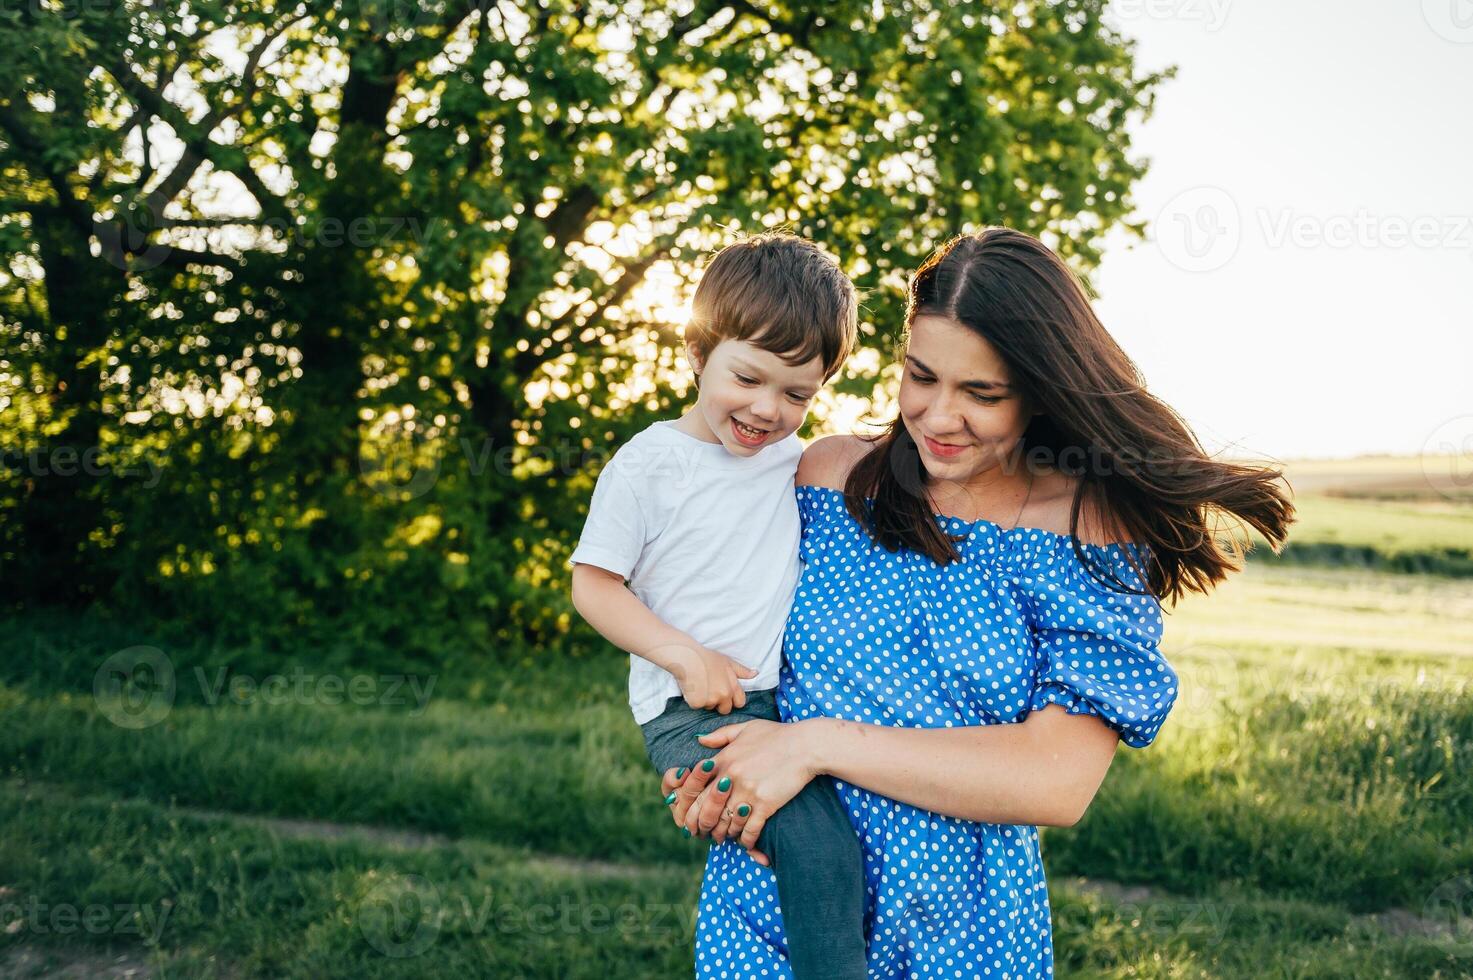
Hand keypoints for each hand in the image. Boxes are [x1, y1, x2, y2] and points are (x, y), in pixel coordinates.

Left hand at [663, 718, 824, 852]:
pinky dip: (746, 840)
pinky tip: (746, 841)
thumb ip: (720, 735)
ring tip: (725, 836)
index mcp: (722, 760)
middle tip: (705, 833)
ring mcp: (747, 792)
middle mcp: (730, 778)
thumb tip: (700, 740)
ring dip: (725, 834)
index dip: (689, 806)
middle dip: (702, 827)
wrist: (806, 745)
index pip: (694, 789)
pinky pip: (749, 830)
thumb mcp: (746, 728)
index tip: (692, 815)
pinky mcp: (765, 805)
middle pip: (706, 811)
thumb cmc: (777, 735)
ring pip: (726, 824)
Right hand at [666, 645, 758, 714]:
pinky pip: (697, 706)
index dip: (733, 700)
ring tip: (700, 685)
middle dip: (719, 703)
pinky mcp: (697, 703)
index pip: (740, 703)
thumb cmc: (707, 658)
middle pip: (725, 709)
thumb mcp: (727, 662)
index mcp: (732, 686)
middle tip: (710, 690)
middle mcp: (723, 695)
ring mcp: (710, 700)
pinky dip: (694, 700)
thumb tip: (755, 673)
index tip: (725, 694)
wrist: (687, 657)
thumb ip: (742, 671)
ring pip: (710, 707)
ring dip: (706, 701)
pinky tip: (692, 688)